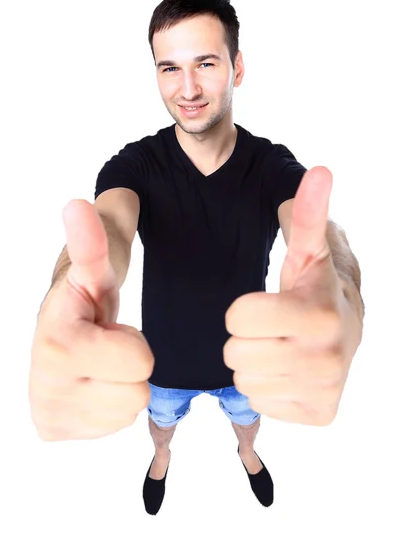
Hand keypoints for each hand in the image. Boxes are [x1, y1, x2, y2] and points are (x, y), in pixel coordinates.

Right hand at [29, 200, 153, 440]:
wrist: (60, 326)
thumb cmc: (85, 296)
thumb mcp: (96, 267)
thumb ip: (91, 241)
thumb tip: (77, 206)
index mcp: (56, 343)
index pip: (140, 363)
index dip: (131, 340)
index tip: (102, 326)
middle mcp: (44, 386)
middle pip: (137, 395)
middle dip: (127, 367)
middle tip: (102, 346)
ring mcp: (47, 412)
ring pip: (127, 412)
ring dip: (118, 385)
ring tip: (95, 362)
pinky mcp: (52, 429)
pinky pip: (114, 427)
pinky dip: (107, 405)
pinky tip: (89, 381)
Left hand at [223, 167, 362, 425]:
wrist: (349, 328)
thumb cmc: (315, 286)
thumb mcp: (307, 251)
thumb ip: (306, 214)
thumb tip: (319, 171)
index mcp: (320, 315)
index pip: (236, 318)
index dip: (243, 309)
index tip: (265, 304)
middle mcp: (327, 359)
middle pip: (235, 354)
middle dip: (246, 338)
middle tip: (273, 327)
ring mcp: (325, 390)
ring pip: (244, 382)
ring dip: (255, 363)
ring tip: (282, 346)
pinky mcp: (320, 414)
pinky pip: (260, 403)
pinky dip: (269, 387)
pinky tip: (290, 369)